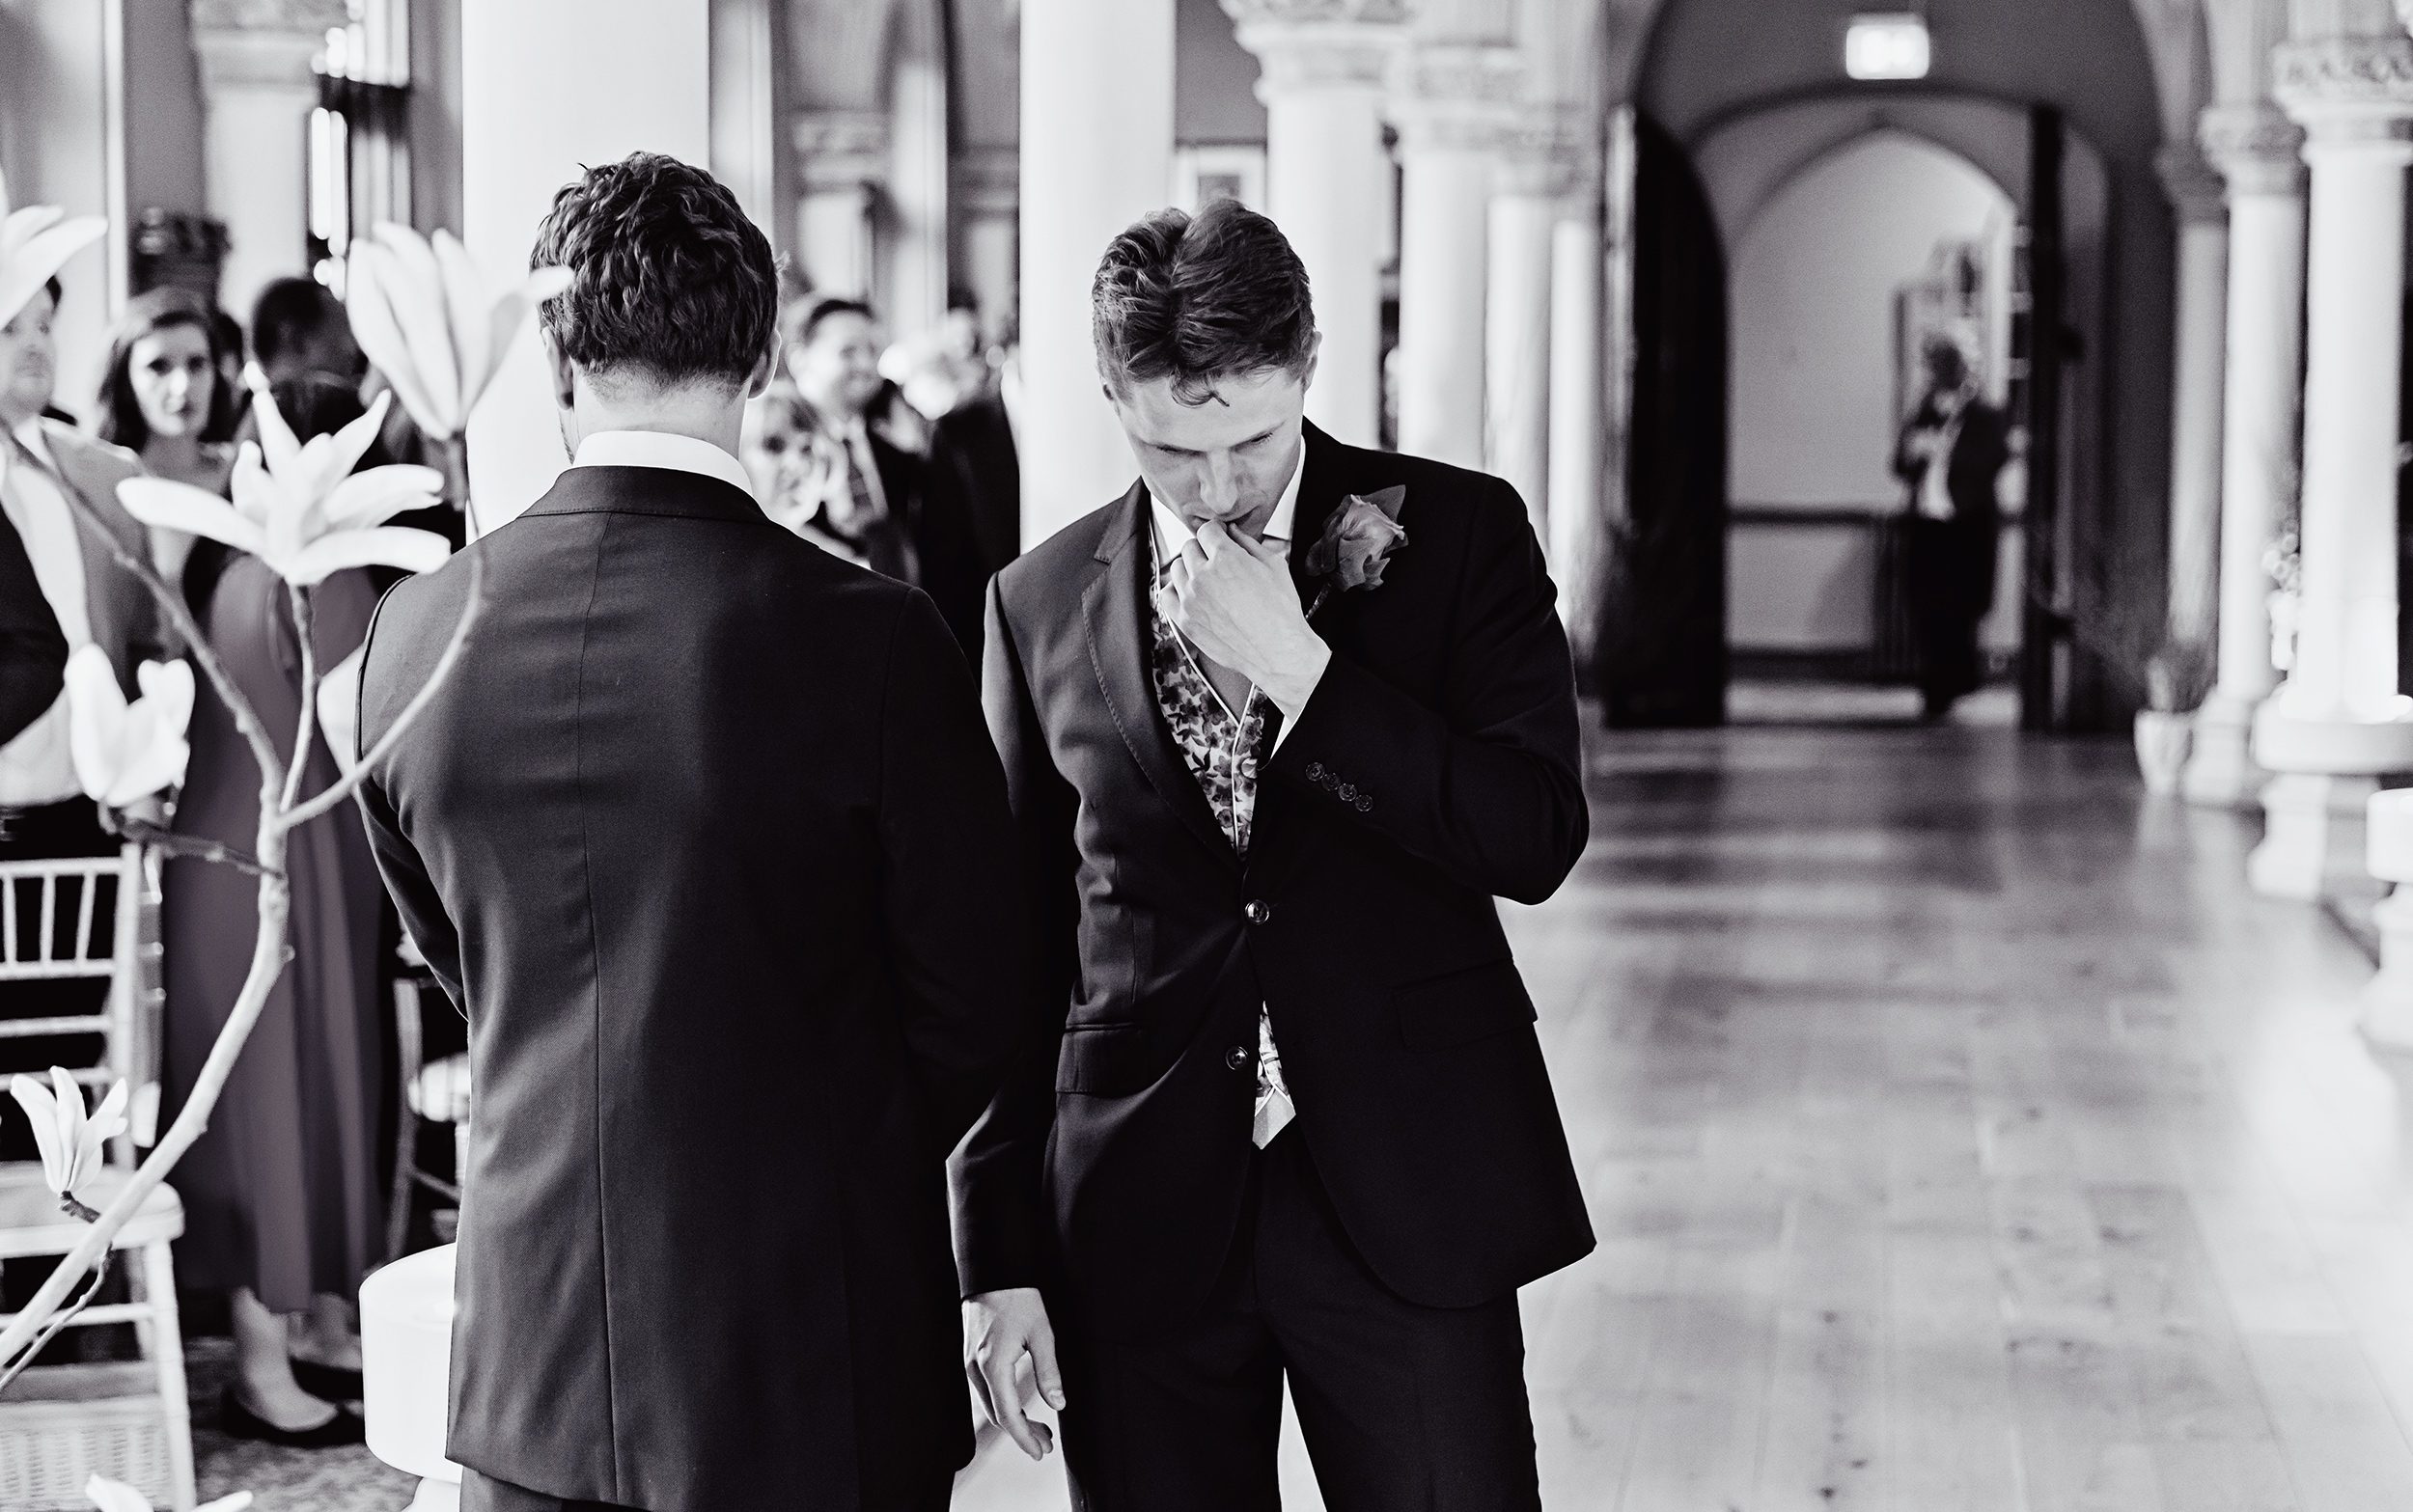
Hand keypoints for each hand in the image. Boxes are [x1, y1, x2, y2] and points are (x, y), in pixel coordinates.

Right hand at [963, 1287, 1065, 1460]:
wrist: (992, 1272)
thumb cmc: (1018, 1299)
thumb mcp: (1042, 1334)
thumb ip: (1049, 1371)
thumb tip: (1058, 1404)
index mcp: (993, 1367)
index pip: (1008, 1416)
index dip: (1025, 1439)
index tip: (1041, 1452)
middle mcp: (976, 1371)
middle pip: (998, 1416)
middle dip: (1023, 1434)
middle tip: (1048, 1445)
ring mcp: (971, 1365)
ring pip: (991, 1406)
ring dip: (1015, 1421)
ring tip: (1042, 1429)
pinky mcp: (973, 1358)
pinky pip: (988, 1393)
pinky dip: (1005, 1406)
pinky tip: (1024, 1407)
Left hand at [1159, 523, 1332, 720]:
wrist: (1277, 651)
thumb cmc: (1280, 613)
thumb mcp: (1274, 567)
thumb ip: (1250, 544)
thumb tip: (1234, 532)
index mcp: (1225, 558)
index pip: (1206, 530)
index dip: (1215, 531)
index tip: (1219, 536)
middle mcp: (1203, 576)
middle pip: (1189, 547)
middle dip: (1203, 549)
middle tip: (1216, 558)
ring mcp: (1191, 599)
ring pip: (1176, 569)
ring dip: (1189, 568)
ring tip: (1206, 577)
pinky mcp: (1185, 621)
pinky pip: (1167, 595)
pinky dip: (1176, 589)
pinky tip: (1190, 592)